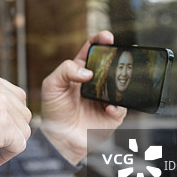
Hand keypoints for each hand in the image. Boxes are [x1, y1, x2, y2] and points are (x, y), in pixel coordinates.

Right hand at [0, 70, 31, 171]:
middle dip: (10, 132)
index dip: (6, 119)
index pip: (16, 97)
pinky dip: (5, 156)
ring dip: (7, 145)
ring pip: (24, 130)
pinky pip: (20, 145)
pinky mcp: (4, 124)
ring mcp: (0, 102)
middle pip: (23, 113)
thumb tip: (20, 116)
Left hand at [40, 31, 126, 164]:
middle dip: (120, 54)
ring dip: (126, 77)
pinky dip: (118, 105)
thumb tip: (87, 72)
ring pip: (122, 82)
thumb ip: (65, 71)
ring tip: (125, 73)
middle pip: (111, 63)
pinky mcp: (112, 114)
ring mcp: (106, 97)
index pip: (92, 50)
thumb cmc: (53, 111)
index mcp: (80, 71)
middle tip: (124, 50)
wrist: (59, 139)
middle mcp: (95, 82)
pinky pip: (122, 107)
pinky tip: (108, 107)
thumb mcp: (51, 86)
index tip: (107, 37)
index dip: (100, 40)